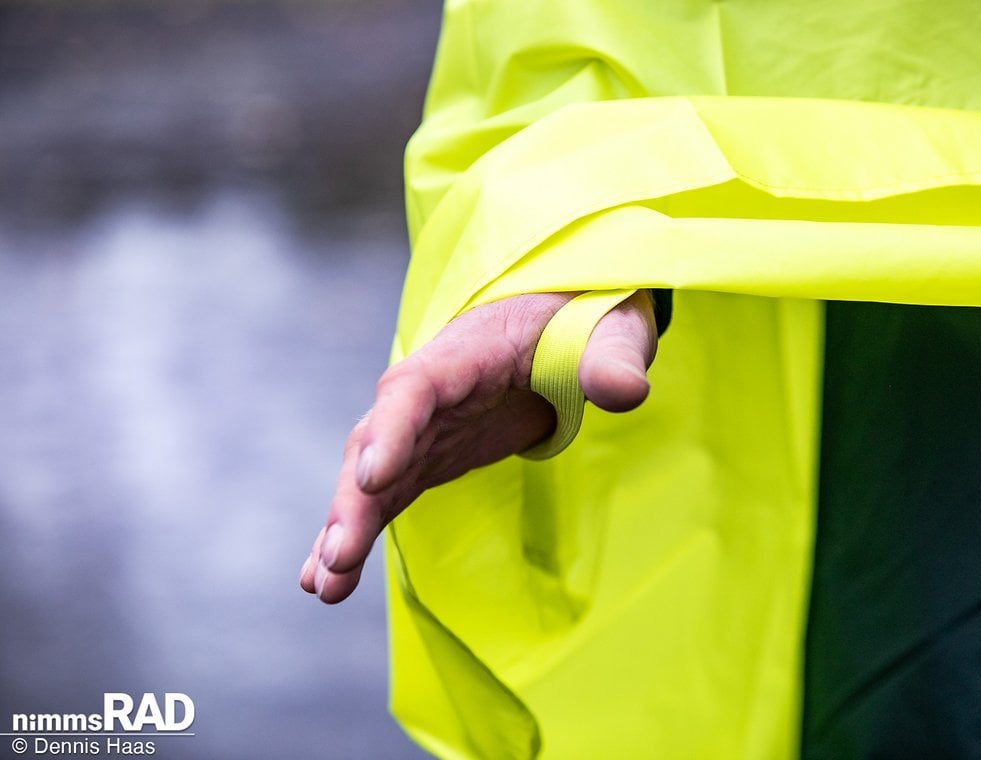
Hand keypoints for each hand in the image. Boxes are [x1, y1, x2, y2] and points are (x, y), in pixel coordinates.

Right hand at [300, 290, 657, 602]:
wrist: (566, 317)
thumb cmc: (587, 317)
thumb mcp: (611, 329)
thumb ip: (612, 358)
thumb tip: (625, 391)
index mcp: (467, 351)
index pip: (417, 387)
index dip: (392, 429)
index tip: (374, 476)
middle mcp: (429, 389)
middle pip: (377, 440)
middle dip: (354, 499)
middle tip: (337, 557)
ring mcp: (425, 425)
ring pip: (372, 476)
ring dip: (346, 528)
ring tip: (324, 587)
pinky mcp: (430, 454)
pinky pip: (387, 495)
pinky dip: (361, 531)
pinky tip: (328, 581)